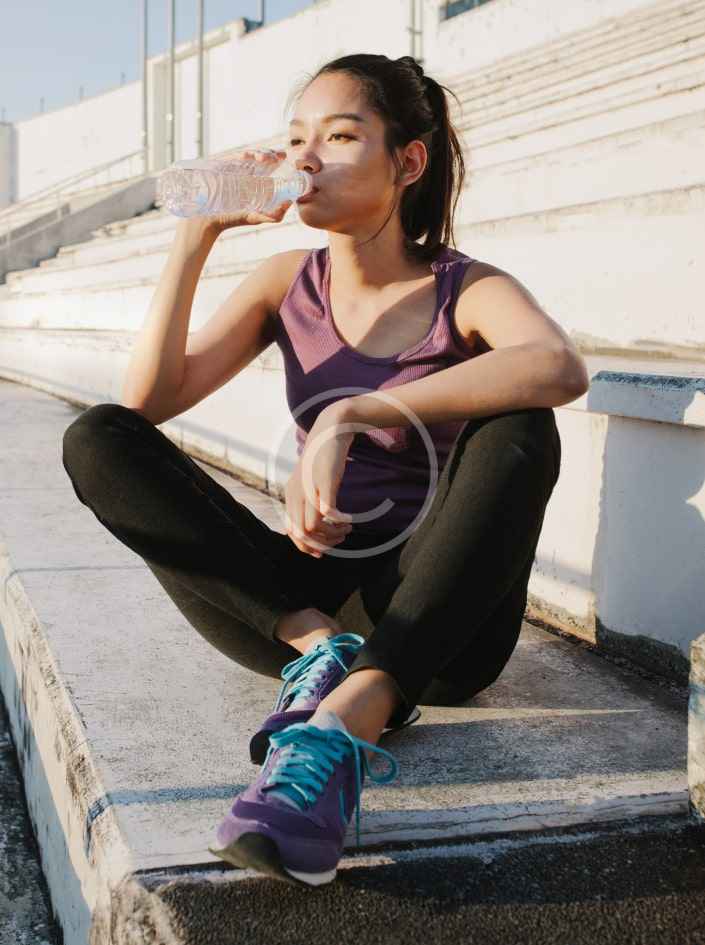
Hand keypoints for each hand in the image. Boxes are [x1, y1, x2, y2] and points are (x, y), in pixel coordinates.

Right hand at [206, 149, 292, 231]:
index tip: (285, 158)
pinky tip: (248, 158)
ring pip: (251, 153)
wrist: (210, 219)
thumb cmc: (233, 218)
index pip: (271, 163)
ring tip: (264, 159)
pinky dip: (243, 155)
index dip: (278, 157)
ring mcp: (236, 168)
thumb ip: (275, 215)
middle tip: (277, 158)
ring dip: (259, 153)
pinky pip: (235, 156)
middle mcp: (249, 171)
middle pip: (263, 156)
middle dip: (271, 153)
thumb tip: (290, 202)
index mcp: (258, 180)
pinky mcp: (224, 166)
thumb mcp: (256, 217)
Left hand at [284, 408, 354, 557]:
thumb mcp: (310, 482)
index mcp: (291, 495)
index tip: (324, 551)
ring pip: (313, 527)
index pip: (292, 532)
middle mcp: (296, 494)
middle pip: (302, 534)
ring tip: (347, 529)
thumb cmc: (322, 458)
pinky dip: (338, 521)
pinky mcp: (324, 481)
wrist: (330, 429)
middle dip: (322, 544)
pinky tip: (349, 519)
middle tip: (340, 539)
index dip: (307, 547)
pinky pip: (327, 511)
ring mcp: (309, 488)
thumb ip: (308, 502)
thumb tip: (312, 527)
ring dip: (333, 534)